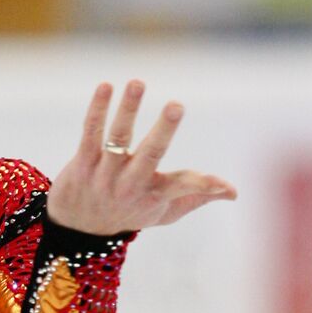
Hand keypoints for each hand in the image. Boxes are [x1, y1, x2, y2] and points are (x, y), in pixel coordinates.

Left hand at [46, 80, 236, 235]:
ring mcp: (104, 173)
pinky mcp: (82, 163)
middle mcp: (130, 184)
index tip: (223, 185)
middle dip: (164, 130)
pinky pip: (90, 132)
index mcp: (154, 195)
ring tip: (138, 83)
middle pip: (150, 154)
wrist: (78, 229)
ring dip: (127, 109)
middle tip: (176, 105)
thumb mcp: (164, 212)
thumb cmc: (130, 214)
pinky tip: (106, 87)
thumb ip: (197, 197)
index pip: (183, 188)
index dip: (204, 186)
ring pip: (118, 137)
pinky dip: (98, 110)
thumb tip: (233, 191)